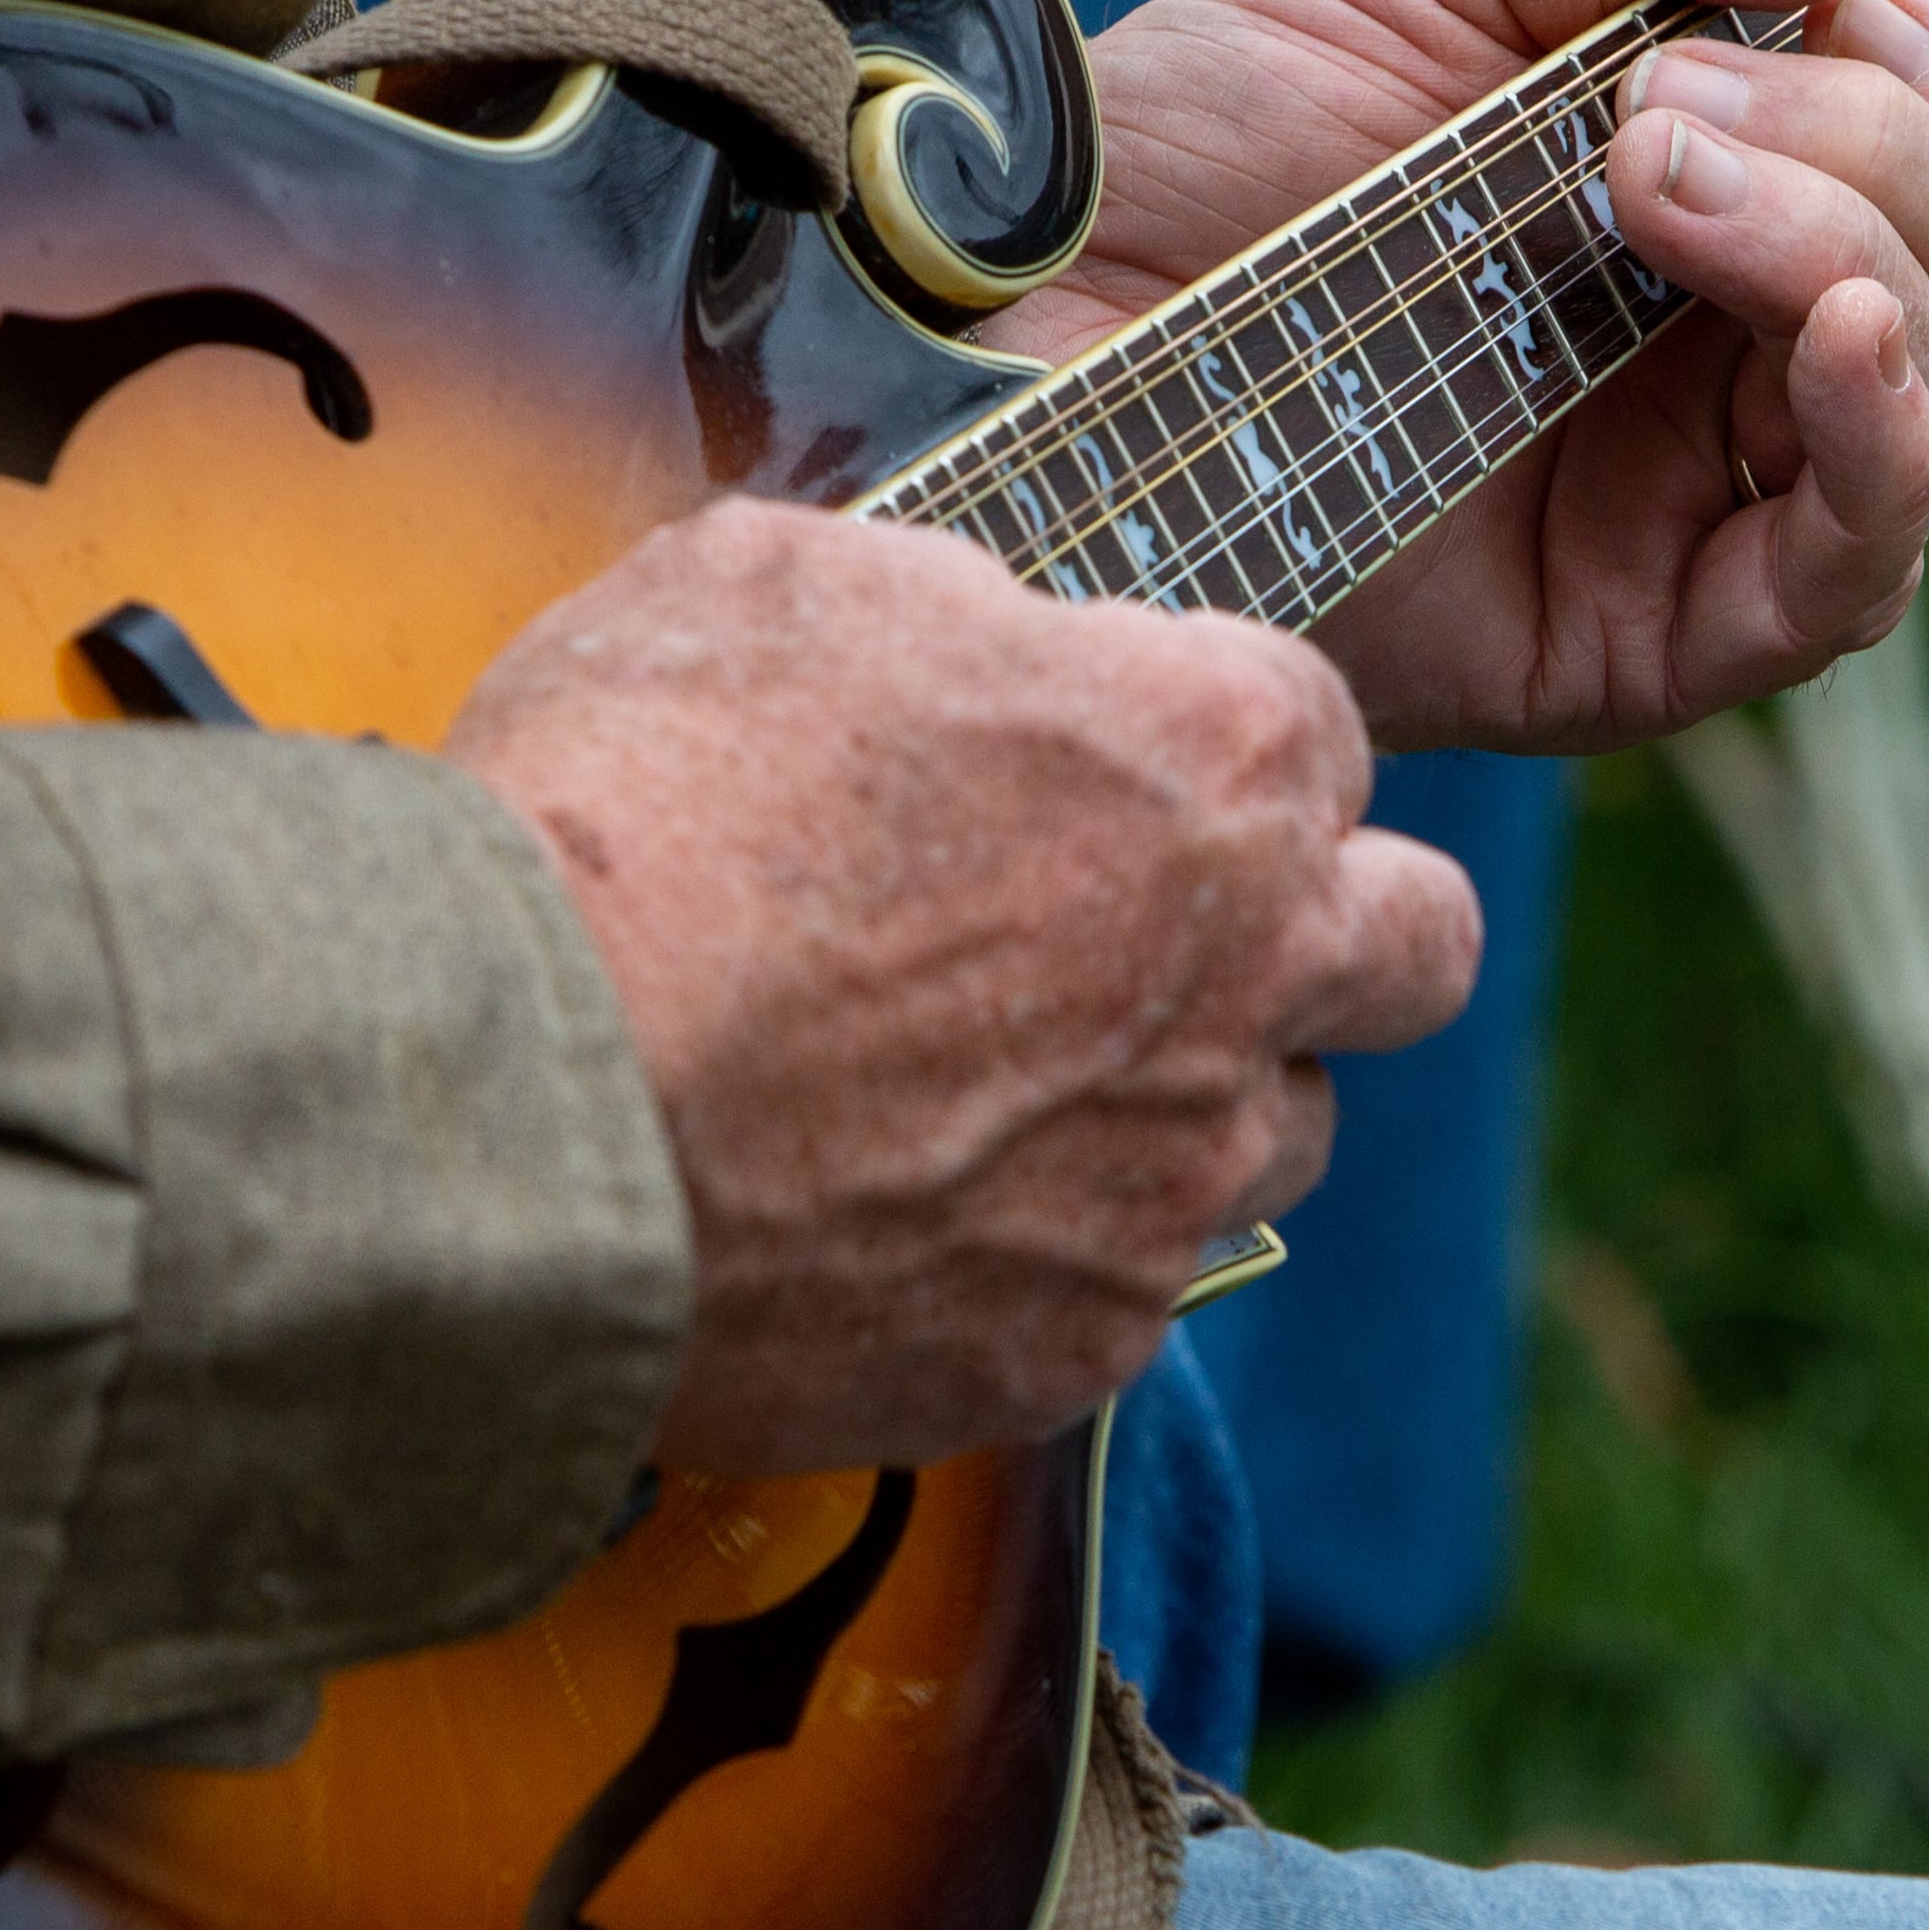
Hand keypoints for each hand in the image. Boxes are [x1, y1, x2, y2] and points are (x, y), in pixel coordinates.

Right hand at [447, 498, 1479, 1471]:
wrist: (510, 1107)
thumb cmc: (627, 809)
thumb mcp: (772, 584)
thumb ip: (943, 606)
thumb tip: (978, 644)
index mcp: (1209, 758)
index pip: (1319, 723)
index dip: (1208, 734)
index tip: (1113, 761)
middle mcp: (1251, 976)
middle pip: (1419, 946)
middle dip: (1328, 924)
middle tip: (1163, 925)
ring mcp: (1170, 1179)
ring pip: (1279, 1135)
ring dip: (1184, 1099)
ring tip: (991, 1081)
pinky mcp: (1071, 1345)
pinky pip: (1118, 1289)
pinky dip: (1036, 1250)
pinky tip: (889, 1205)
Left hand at [996, 0, 1928, 754]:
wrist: (1024, 315)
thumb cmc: (1195, 149)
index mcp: (1727, 195)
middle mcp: (1735, 354)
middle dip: (1898, 142)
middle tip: (1661, 113)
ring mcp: (1697, 502)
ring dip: (1858, 240)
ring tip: (1648, 183)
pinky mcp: (1638, 639)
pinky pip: (1847, 574)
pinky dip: (1884, 433)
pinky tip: (1826, 329)